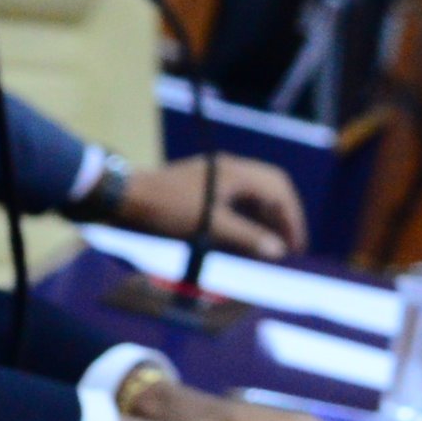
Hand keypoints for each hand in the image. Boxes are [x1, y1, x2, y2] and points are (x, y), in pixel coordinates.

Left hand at [113, 153, 306, 257]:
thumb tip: (279, 251)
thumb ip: (247, 238)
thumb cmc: (167, 210)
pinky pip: (236, 198)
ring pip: (253, 193)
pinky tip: (245, 238)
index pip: (279, 190)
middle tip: (289, 245)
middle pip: (271, 187)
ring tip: (270, 246)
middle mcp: (229, 169)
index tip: (296, 247)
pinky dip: (246, 217)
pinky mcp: (203, 185)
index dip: (292, 219)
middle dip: (282, 216)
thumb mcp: (210, 226)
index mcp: (235, 172)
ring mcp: (216, 175)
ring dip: (265, 218)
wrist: (125, 198)